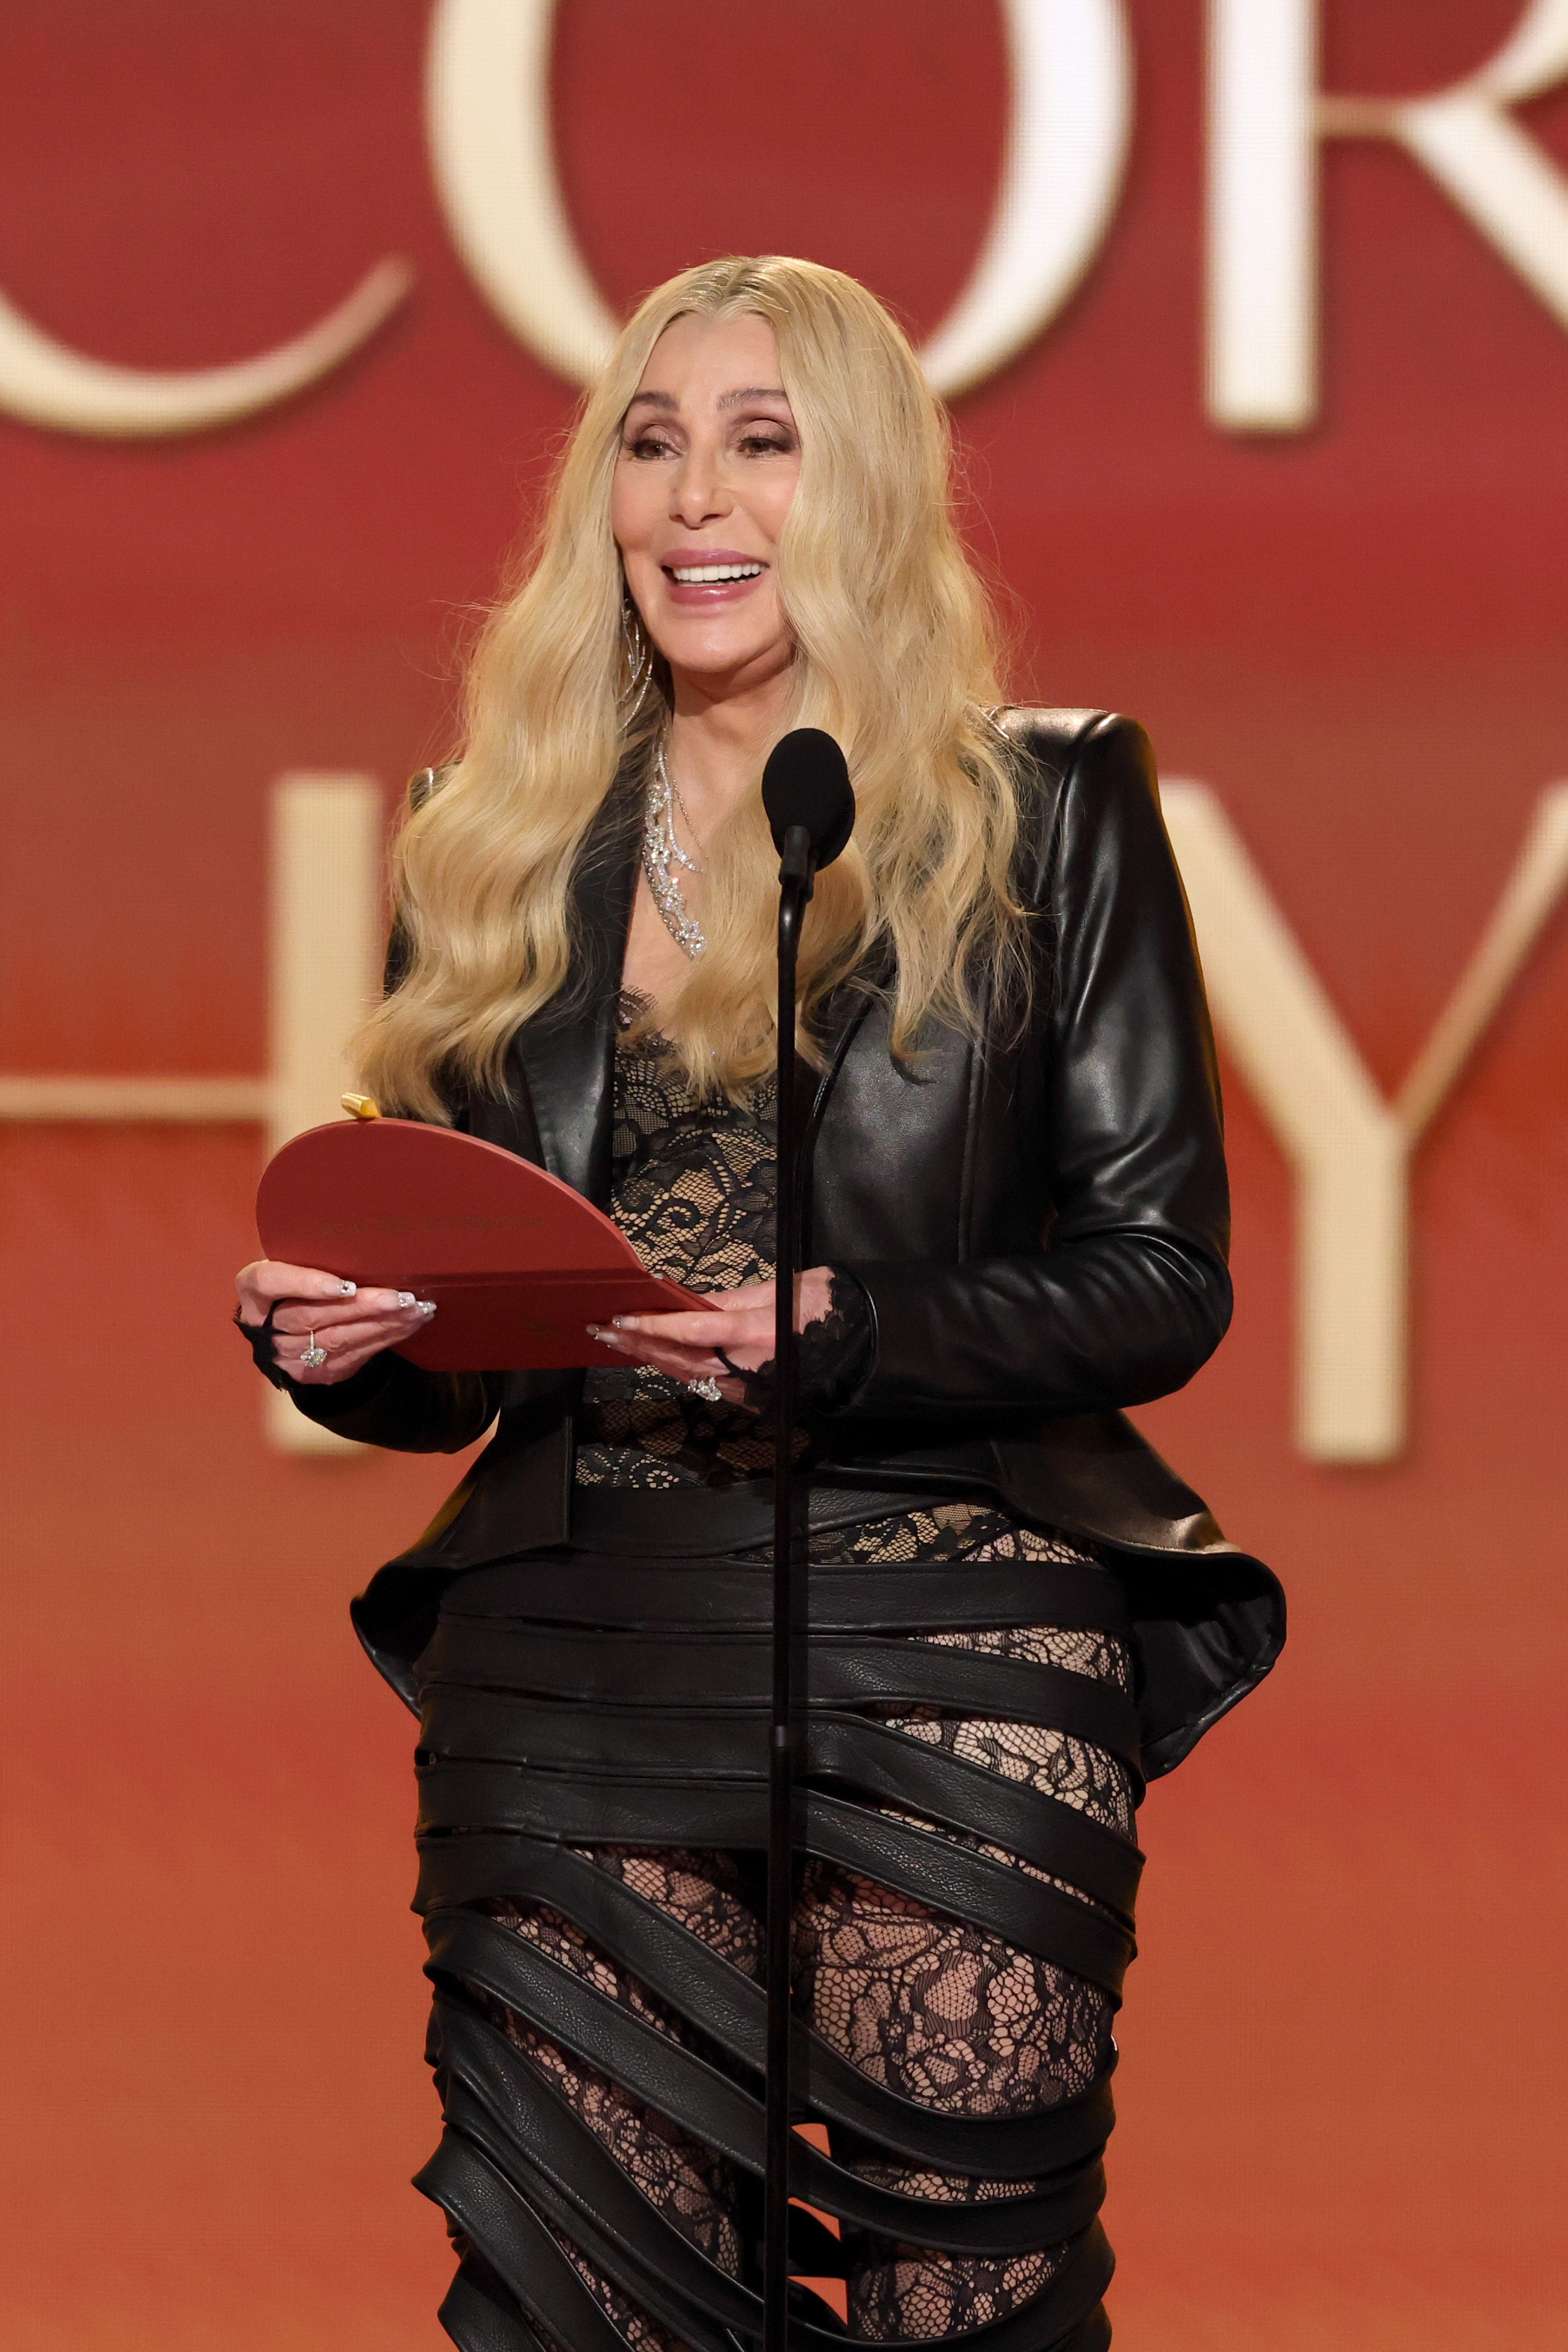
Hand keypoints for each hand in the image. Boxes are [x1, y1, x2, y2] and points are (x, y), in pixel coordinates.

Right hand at [234, 1259, 435, 1385]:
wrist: (291, 1333)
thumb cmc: (300, 1283)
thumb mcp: (295, 1261)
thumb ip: (313, 1252)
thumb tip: (370, 1235)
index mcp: (254, 1290)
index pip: (270, 1282)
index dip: (305, 1283)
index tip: (345, 1283)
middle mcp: (264, 1326)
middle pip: (312, 1316)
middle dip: (362, 1306)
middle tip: (401, 1296)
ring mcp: (288, 1355)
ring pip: (337, 1339)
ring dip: (382, 1324)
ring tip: (416, 1308)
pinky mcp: (313, 1372)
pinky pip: (352, 1355)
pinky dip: (385, 1338)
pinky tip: (409, 1324)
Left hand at [590, 1268, 833, 1401]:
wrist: (860, 1343)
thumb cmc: (824, 1307)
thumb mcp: (778, 1290)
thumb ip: (730, 1299)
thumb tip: (689, 1302)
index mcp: (755, 1333)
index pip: (691, 1332)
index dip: (653, 1327)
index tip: (622, 1320)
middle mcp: (747, 1367)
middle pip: (679, 1359)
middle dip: (637, 1346)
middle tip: (602, 1332)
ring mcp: (747, 1387)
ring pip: (687, 1375)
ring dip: (650, 1359)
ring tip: (619, 1343)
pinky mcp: (750, 1396)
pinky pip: (704, 1382)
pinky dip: (676, 1368)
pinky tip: (657, 1357)